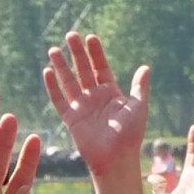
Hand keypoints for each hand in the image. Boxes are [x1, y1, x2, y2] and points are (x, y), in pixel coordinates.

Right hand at [38, 32, 148, 178]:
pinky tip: (48, 72)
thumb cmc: (131, 135)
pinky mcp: (71, 119)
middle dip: (77, 53)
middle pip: (83, 70)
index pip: (101, 67)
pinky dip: (53, 87)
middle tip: (70, 35)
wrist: (116, 158)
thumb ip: (139, 87)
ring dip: (62, 66)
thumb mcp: (139, 107)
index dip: (96, 53)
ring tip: (54, 50)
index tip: (91, 37)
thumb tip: (145, 67)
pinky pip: (59, 99)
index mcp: (111, 93)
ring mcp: (82, 107)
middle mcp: (95, 97)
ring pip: (69, 82)